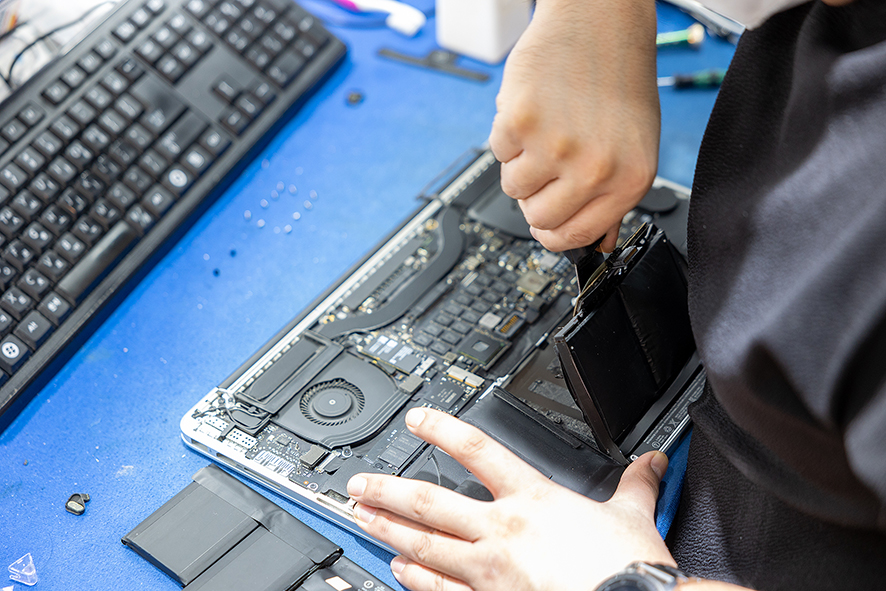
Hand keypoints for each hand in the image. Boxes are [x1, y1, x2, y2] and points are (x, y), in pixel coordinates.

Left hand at [347, 408, 674, 590]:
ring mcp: (489, 570)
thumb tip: (652, 463)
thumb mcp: (633, 515)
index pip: (477, 450)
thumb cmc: (625, 570)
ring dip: (389, 530)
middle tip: (358, 484)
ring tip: (363, 521)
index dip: (442, 429)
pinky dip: (415, 577)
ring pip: (425, 544)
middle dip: (387, 490)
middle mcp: (502, 529)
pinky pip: (439, 588)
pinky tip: (398, 569)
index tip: (417, 420)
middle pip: (430, 502)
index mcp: (533, 498)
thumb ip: (636, 484)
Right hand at [488, 0, 660, 252]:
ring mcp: (556, 146)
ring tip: (545, 130)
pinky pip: (496, 153)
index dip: (553, 232)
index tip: (545, 223)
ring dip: (520, 163)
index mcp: (629, 180)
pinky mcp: (521, 122)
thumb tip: (599, 243)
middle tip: (548, 163)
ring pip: (513, 188)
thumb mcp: (633, 146)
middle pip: (538, 218)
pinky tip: (534, 110)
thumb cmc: (618, 79)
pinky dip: (507, 135)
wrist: (599, 19)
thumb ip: (613, 199)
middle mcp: (595, 168)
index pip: (575, 236)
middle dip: (536, 196)